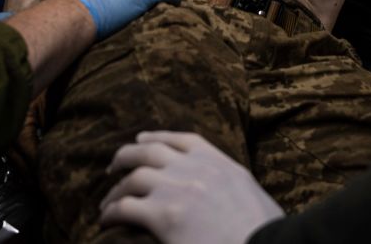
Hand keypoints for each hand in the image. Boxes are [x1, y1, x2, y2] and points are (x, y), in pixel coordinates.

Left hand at [100, 131, 283, 243]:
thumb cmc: (263, 233)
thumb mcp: (251, 194)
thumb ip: (230, 184)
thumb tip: (221, 194)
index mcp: (221, 163)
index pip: (183, 140)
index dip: (157, 136)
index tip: (142, 138)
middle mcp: (197, 169)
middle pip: (150, 150)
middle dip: (127, 155)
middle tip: (113, 167)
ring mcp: (179, 189)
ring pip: (133, 176)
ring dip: (116, 189)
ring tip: (107, 202)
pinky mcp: (164, 216)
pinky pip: (125, 206)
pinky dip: (112, 211)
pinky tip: (107, 219)